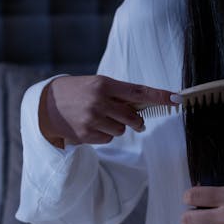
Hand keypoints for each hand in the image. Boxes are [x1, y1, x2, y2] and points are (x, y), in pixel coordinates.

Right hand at [38, 75, 174, 147]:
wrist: (46, 104)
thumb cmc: (78, 92)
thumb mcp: (97, 85)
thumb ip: (120, 94)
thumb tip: (147, 104)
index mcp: (105, 84)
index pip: (139, 91)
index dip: (160, 96)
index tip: (177, 99)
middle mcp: (99, 101)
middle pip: (134, 117)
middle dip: (137, 121)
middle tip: (136, 122)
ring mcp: (92, 119)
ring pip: (122, 130)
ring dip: (118, 127)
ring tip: (101, 119)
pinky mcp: (86, 134)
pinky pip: (109, 139)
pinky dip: (105, 135)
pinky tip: (92, 126)